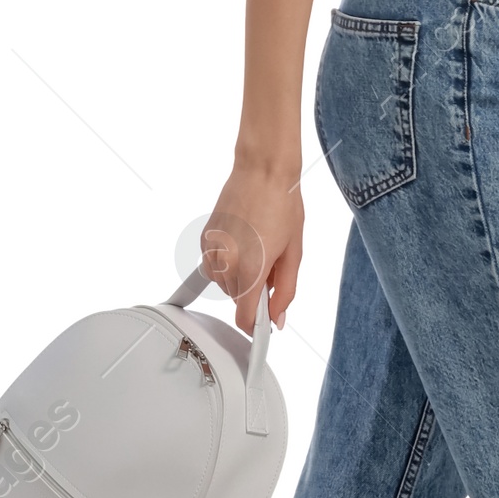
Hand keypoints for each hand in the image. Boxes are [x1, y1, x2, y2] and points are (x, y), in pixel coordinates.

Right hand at [200, 165, 304, 330]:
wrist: (263, 171)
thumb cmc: (282, 204)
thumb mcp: (294, 253)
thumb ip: (286, 291)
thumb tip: (278, 317)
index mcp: (251, 270)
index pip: (244, 318)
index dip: (255, 326)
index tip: (263, 326)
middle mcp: (226, 263)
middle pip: (236, 299)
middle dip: (254, 291)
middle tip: (271, 264)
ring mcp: (212, 250)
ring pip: (224, 284)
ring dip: (239, 278)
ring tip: (257, 249)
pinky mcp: (205, 239)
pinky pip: (213, 266)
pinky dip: (227, 263)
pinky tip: (242, 243)